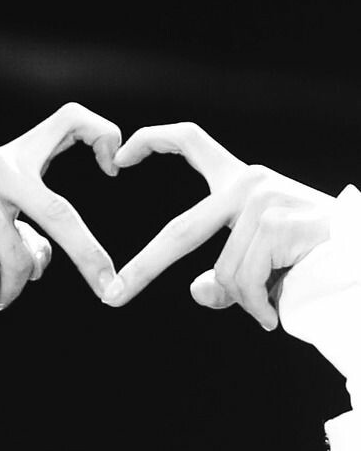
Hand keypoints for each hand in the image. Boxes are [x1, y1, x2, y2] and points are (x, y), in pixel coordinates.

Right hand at [0, 103, 121, 319]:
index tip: (116, 166)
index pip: (67, 121)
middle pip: (58, 212)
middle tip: (109, 286)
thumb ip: (28, 232)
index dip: (101, 134)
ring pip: (21, 258)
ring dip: (14, 291)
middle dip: (88, 255)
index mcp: (12, 157)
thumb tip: (45, 258)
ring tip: (0, 300)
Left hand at [101, 122, 333, 330]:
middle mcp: (249, 182)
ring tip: (270, 305)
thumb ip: (227, 273)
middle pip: (182, 230)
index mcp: (241, 181)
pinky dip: (257, 306)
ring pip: (224, 272)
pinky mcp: (274, 223)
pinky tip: (275, 310)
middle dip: (145, 267)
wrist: (360, 258)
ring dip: (245, 300)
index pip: (192, 142)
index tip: (120, 154)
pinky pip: (245, 283)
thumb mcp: (261, 261)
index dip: (153, 140)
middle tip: (115, 295)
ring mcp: (262, 200)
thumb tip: (196, 290)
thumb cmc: (313, 256)